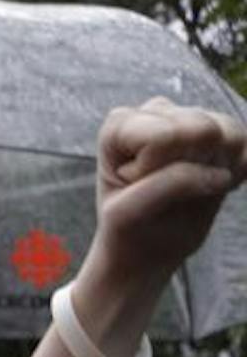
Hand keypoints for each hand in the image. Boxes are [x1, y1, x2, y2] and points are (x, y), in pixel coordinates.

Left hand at [91, 99, 246, 286]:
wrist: (146, 246)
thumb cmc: (127, 229)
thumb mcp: (128, 214)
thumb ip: (168, 185)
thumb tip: (221, 175)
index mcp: (120, 125)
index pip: (165, 138)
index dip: (156, 172)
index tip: (134, 191)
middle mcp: (157, 110)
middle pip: (204, 129)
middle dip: (190, 169)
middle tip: (164, 193)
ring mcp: (193, 115)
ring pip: (231, 134)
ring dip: (215, 171)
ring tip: (187, 190)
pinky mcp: (223, 129)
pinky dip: (235, 174)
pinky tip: (208, 187)